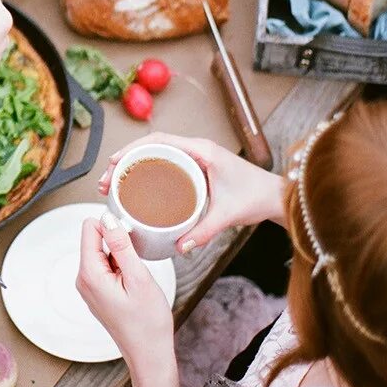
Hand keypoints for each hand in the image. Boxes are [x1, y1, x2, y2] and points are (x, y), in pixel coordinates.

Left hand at [76, 213, 175, 365]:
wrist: (149, 354)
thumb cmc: (147, 322)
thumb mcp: (139, 278)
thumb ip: (121, 246)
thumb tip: (108, 218)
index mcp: (89, 273)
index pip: (89, 228)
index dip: (112, 226)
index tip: (131, 241)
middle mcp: (83, 279)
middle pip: (95, 239)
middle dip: (118, 244)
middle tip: (137, 265)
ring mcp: (88, 287)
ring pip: (102, 253)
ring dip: (120, 257)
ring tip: (136, 280)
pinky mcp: (97, 292)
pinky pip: (106, 268)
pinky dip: (120, 269)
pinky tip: (133, 286)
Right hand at [98, 133, 286, 253]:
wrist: (277, 197)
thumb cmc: (257, 196)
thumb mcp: (227, 214)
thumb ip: (203, 232)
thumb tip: (179, 246)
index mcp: (201, 150)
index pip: (158, 140)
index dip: (131, 149)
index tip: (114, 162)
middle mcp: (196, 149)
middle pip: (151, 147)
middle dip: (125, 160)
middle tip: (109, 180)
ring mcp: (196, 157)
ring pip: (156, 154)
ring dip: (134, 165)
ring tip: (117, 184)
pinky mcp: (196, 167)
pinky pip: (166, 163)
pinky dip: (148, 171)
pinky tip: (138, 186)